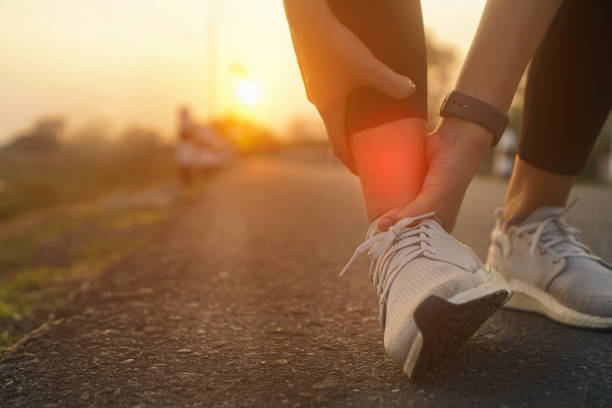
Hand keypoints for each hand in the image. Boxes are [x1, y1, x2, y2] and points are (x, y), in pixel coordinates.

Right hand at [284, 0, 415, 171]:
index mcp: (328, 108)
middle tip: (365, 142)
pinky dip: (339, 93)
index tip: (360, 171)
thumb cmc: (333, 46)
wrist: (306, 19)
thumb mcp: (368, 67)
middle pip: (334, 126)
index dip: (350, 160)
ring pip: (330, 104)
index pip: (338, 145)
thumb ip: (390, 82)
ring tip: (360, 112)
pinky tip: (349, 80)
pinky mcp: (312, 67)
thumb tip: (409, 91)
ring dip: (344, 113)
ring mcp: (312, 83)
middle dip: (349, 137)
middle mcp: (317, 99)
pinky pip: (327, 87)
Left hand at [377, 117, 492, 231]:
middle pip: (403, 224)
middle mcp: (429, 213)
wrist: (454, 143)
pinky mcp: (411, 181)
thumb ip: (410, 215)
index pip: (414, 240)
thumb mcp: (431, 202)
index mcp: (439, 225)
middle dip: (389, 227)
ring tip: (369, 214)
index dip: (398, 242)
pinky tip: (372, 197)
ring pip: (398, 208)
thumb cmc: (449, 179)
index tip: (380, 245)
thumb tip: (381, 225)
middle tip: (372, 230)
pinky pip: (396, 191)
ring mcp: (419, 196)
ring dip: (385, 211)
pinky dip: (385, 194)